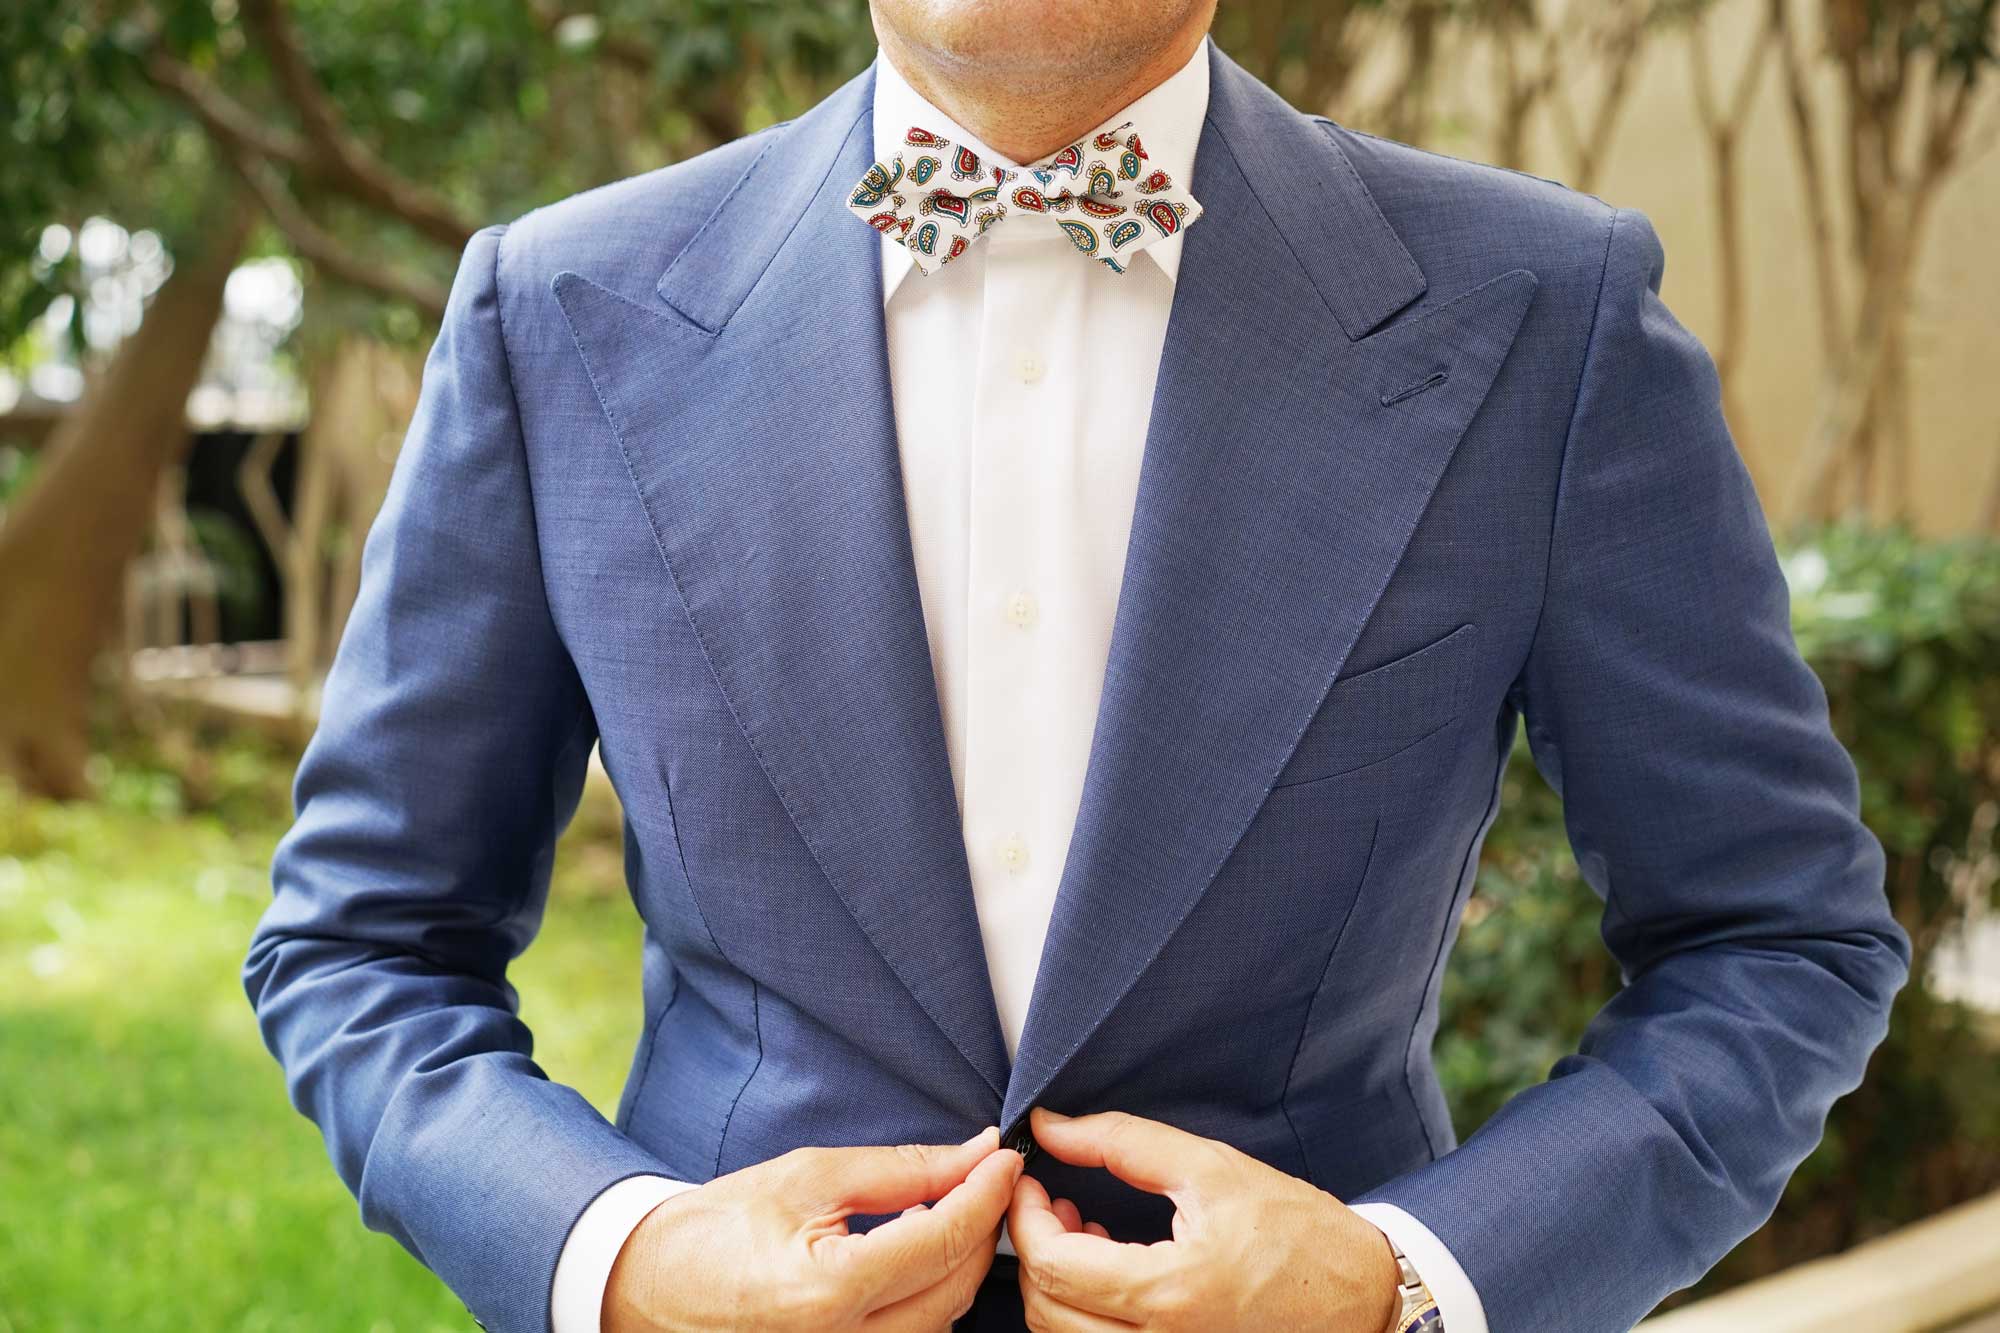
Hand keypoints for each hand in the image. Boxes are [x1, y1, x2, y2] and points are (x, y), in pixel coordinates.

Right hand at [605, 1127, 1022, 1331]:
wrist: (648, 1288)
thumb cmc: (717, 1229)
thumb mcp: (808, 1177)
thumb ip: (901, 1170)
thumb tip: (972, 1154)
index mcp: (829, 1293)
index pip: (943, 1239)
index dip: (986, 1191)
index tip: (1004, 1155)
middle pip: (957, 1287)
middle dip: (982, 1227)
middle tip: (986, 1176)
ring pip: (943, 1320)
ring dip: (959, 1263)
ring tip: (950, 1209)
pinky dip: (930, 1295)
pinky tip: (919, 1255)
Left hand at [1008, 1108, 1400, 1332]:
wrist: (1365, 1299)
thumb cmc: (1300, 1234)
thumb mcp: (1211, 1169)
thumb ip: (1121, 1142)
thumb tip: (1050, 1127)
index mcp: (1170, 1293)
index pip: (1052, 1264)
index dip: (1024, 1216)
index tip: (1030, 1181)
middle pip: (1046, 1309)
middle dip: (1033, 1248)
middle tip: (1052, 1201)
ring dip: (1056, 1282)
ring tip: (1084, 1230)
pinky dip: (1084, 1312)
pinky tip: (1109, 1270)